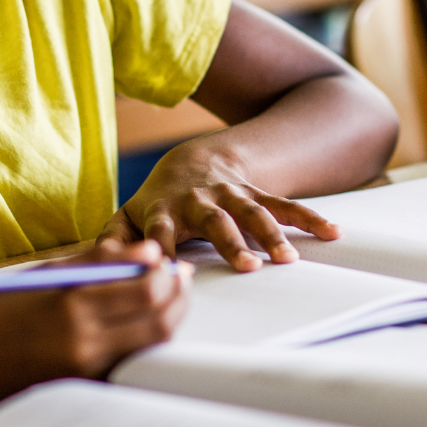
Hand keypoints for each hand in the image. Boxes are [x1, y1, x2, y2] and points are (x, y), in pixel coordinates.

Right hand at [0, 241, 190, 399]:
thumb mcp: (47, 271)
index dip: (169, 277)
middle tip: (181, 279)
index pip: (146, 292)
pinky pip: (123, 362)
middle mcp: (83, 342)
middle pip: (157, 322)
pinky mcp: (78, 385)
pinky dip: (138, 341)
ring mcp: (82, 370)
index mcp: (73, 305)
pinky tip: (136, 323)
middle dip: (177, 298)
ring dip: (164, 319)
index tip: (174, 263)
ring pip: (147, 346)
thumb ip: (98, 261)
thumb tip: (148, 252)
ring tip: (165, 297)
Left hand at [97, 142, 341, 273]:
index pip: (159, 231)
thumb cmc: (158, 201)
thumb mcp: (131, 215)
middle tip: (246, 266)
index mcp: (165, 211)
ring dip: (272, 234)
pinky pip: (285, 204)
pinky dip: (308, 218)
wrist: (192, 161)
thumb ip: (114, 238)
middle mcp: (200, 201)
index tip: (163, 265)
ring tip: (288, 258)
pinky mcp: (256, 193)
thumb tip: (93, 261)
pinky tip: (333, 233)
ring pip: (254, 212)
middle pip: (216, 221)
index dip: (160, 245)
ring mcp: (231, 195)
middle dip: (231, 242)